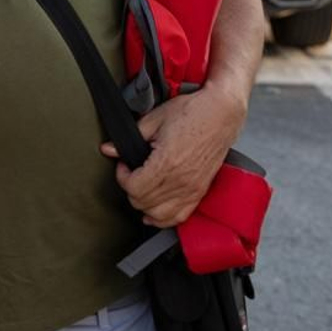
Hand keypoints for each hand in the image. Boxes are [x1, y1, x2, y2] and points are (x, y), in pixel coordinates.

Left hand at [99, 83, 246, 226]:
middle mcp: (181, 180)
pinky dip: (165, 219)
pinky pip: (180, 216)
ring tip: (141, 189)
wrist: (221, 112)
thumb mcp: (155, 118)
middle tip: (131, 173)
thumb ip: (131, 137)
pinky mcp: (201, 190)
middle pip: (144, 203)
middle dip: (131, 189)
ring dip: (145, 205)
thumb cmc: (193, 112)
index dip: (122, 177)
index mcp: (167, 162)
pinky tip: (154, 213)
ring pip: (159, 215)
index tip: (124, 165)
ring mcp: (192, 188)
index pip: (134, 188)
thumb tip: (110, 149)